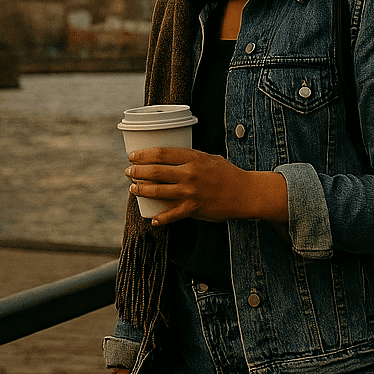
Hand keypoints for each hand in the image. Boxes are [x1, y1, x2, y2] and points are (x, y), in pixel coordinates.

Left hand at [125, 147, 286, 227]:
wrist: (245, 193)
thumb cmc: (227, 173)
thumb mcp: (209, 158)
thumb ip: (190, 158)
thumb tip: (171, 159)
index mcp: (192, 158)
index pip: (161, 154)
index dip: (143, 155)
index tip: (133, 156)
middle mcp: (189, 174)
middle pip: (155, 172)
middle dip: (137, 171)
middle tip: (128, 172)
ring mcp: (190, 193)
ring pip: (158, 192)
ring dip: (141, 190)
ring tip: (133, 188)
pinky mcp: (194, 209)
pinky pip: (172, 215)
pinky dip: (161, 218)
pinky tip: (153, 219)